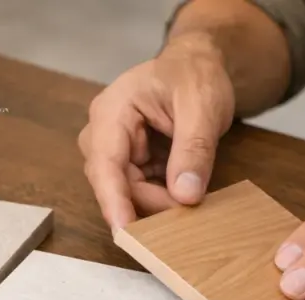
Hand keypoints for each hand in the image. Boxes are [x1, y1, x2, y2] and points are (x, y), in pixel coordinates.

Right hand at [78, 34, 234, 229]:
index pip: (105, 162)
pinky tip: (182, 197)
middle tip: (187, 213)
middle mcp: (103, 133)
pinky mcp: (129, 162)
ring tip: (189, 204)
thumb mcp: (202, 107)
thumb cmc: (194, 75)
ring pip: (126, 191)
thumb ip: (194, 150)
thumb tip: (186, 195)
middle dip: (147, 203)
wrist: (197, 65)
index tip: (125, 230)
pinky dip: (160, 197)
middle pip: (113, 183)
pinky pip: (138, 189)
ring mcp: (113, 149)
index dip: (113, 200)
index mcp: (112, 111)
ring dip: (156, 202)